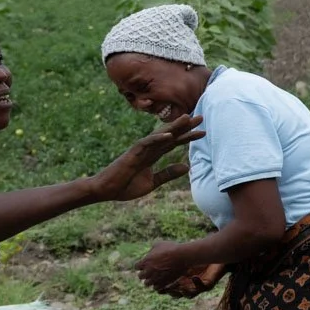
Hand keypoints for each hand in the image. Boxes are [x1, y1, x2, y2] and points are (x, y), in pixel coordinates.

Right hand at [89, 115, 203, 202]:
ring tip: (187, 118)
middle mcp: (148, 149)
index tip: (203, 132)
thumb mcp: (153, 182)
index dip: (188, 137)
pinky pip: (147, 144)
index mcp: (153, 155)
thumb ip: (168, 174)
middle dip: (185, 127)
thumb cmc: (126, 186)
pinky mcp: (132, 153)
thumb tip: (187, 167)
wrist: (106, 191)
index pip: (173, 143)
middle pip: (169, 135)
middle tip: (201, 117)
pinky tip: (170, 135)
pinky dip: (158, 138)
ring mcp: (140, 150)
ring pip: (159, 135)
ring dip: (173, 127)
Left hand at [135, 241, 195, 291]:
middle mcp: (148, 271)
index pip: (136, 267)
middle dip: (145, 273)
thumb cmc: (172, 248)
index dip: (141, 265)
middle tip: (150, 271)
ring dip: (150, 280)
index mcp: (145, 261)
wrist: (183, 256)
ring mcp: (156, 278)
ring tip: (155, 277)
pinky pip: (156, 288)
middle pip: (140, 276)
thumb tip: (151, 252)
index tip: (146, 264)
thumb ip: (152, 249)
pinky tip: (161, 280)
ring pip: (147, 283)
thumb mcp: (160, 244)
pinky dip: (157, 285)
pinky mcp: (163, 283)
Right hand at [160, 263, 225, 297]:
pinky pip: (202, 287)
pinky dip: (197, 283)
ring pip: (189, 295)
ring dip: (184, 292)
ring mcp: (199, 287)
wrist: (216, 258)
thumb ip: (173, 261)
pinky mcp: (208, 285)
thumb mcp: (185, 260)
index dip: (163, 289)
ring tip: (180, 288)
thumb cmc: (200, 259)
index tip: (156, 287)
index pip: (170, 288)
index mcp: (182, 281)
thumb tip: (157, 255)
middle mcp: (189, 287)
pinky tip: (194, 277)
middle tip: (166, 290)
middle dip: (172, 293)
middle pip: (178, 294)